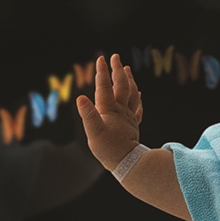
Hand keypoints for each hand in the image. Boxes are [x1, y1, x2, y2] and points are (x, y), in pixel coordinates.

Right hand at [76, 53, 143, 170]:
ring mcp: (129, 117)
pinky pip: (138, 108)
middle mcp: (120, 111)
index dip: (102, 72)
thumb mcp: (93, 133)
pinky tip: (139, 93)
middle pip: (121, 86)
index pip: (104, 87)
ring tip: (127, 69)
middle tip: (115, 57)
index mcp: (108, 110)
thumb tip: (80, 98)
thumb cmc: (108, 150)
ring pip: (132, 94)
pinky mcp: (134, 125)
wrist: (128, 163)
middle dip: (117, 70)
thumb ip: (88, 115)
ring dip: (129, 80)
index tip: (100, 58)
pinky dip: (138, 99)